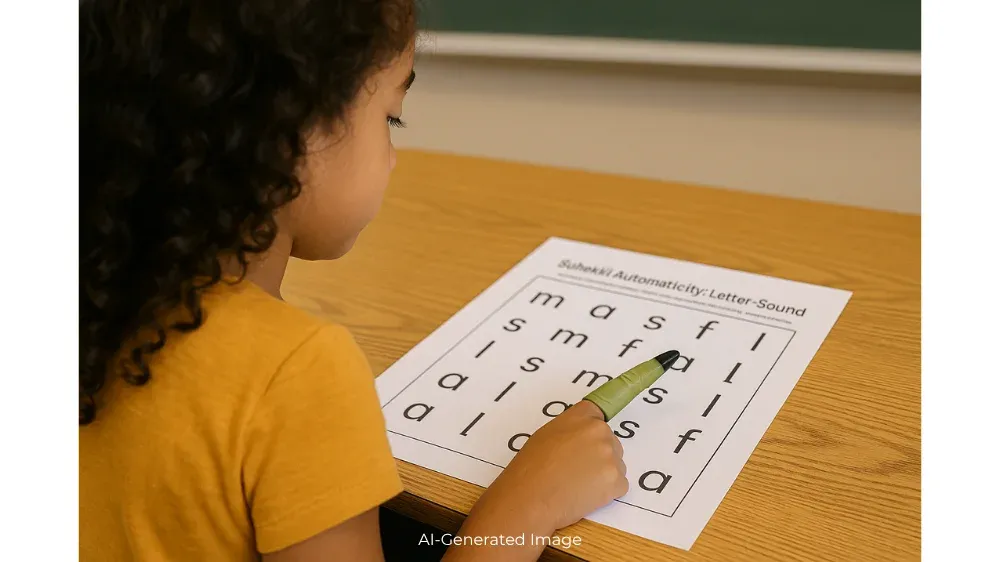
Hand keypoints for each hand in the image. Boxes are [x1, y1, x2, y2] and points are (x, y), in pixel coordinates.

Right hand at [442, 401, 627, 561]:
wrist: (530, 498)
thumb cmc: (530, 469)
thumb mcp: (546, 434)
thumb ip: (571, 428)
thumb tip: (581, 435)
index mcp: (582, 417)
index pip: (601, 410)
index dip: (604, 417)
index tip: (654, 367)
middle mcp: (600, 432)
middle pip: (610, 442)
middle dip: (597, 455)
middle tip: (573, 470)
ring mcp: (611, 457)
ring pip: (615, 465)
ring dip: (602, 475)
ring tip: (574, 484)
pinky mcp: (617, 482)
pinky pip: (618, 485)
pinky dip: (605, 493)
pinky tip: (584, 495)